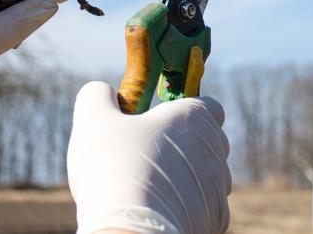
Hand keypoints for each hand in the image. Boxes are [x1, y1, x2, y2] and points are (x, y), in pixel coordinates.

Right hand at [68, 82, 230, 233]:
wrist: (132, 230)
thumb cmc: (115, 169)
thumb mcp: (93, 119)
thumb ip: (98, 95)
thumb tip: (102, 91)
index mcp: (194, 117)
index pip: (209, 105)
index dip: (184, 111)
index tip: (158, 121)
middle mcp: (215, 149)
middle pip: (206, 141)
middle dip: (182, 146)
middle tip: (144, 156)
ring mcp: (219, 185)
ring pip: (205, 175)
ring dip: (184, 177)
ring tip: (148, 187)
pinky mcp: (216, 218)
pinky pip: (205, 206)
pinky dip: (187, 206)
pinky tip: (160, 209)